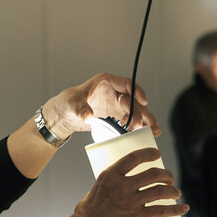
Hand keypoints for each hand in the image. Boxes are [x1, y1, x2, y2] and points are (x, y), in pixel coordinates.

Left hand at [41, 73, 158, 139]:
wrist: (64, 116)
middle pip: (134, 100)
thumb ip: (81, 109)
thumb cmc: (67, 103)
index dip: (137, 91)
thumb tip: (88, 115)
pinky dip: (137, 127)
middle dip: (142, 112)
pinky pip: (130, 120)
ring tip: (152, 132)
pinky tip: (143, 134)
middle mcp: (115, 92)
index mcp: (106, 82)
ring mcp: (116, 105)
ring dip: (144, 121)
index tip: (144, 101)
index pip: (126, 84)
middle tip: (148, 124)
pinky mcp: (116, 116)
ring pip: (135, 111)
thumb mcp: (72, 104)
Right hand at [71, 147, 187, 216]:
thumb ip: (111, 183)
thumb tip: (121, 183)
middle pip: (153, 174)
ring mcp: (132, 201)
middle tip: (169, 178)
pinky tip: (183, 208)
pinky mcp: (137, 216)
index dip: (148, 154)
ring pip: (160, 191)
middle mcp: (123, 185)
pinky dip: (175, 210)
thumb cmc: (87, 212)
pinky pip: (161, 211)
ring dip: (172, 190)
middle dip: (165, 175)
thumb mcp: (97, 188)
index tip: (157, 154)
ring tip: (176, 192)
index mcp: (111, 175)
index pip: (134, 158)